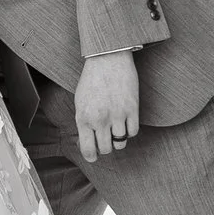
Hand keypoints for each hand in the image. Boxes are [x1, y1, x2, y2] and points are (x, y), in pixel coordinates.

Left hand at [74, 48, 139, 163]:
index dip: (91, 156)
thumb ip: (83, 123)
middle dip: (105, 147)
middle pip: (106, 149)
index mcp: (83, 118)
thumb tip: (88, 142)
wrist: (107, 58)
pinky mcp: (132, 109)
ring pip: (121, 143)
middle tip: (105, 139)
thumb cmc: (91, 80)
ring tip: (116, 129)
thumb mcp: (80, 103)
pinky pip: (133, 132)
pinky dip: (129, 131)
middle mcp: (100, 120)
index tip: (94, 155)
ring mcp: (117, 115)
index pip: (88, 150)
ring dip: (118, 139)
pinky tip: (125, 122)